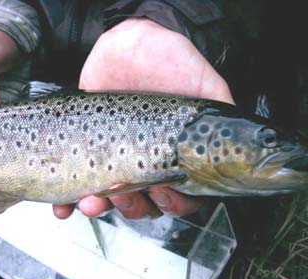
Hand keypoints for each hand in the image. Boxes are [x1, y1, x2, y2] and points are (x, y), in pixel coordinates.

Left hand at [53, 18, 233, 219]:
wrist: (127, 42)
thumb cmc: (169, 59)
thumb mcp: (203, 83)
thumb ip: (221, 114)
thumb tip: (245, 143)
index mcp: (176, 156)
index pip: (180, 196)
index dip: (172, 203)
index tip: (162, 189)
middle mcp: (147, 162)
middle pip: (143, 205)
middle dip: (131, 207)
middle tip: (121, 192)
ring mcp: (115, 158)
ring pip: (110, 200)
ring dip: (99, 208)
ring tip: (90, 200)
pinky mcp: (86, 149)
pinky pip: (76, 185)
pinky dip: (68, 203)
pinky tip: (63, 207)